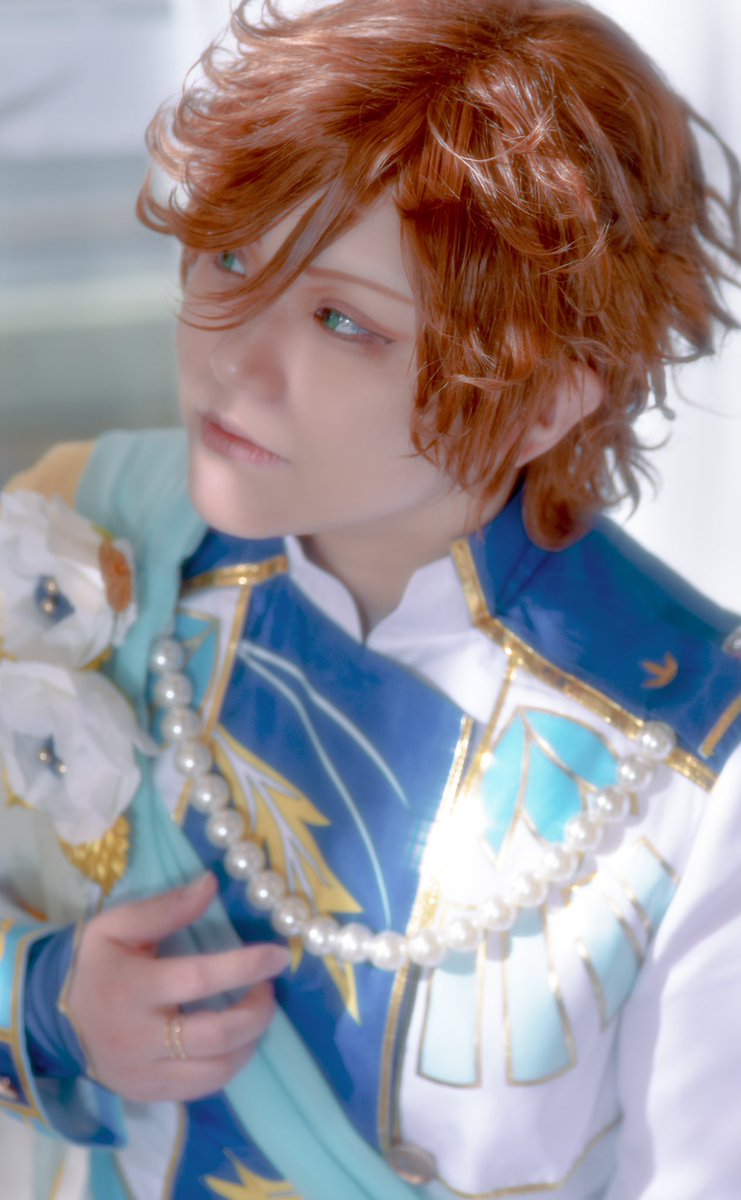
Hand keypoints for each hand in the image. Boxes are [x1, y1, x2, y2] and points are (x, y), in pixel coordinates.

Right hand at [65, 873, 289, 1101]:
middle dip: (256, 1013)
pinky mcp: (146, 1093)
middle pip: (215, 1036)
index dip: (245, 967)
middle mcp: (139, 1038)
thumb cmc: (94, 962)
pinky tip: (233, 1042)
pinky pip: (200, 1091)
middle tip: (268, 989)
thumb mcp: (118, 924)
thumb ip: (167, 906)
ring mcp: (143, 1072)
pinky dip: (227, 1066)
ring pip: (215, 1072)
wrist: (49, 1015)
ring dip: (249, 1042)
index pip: (199, 980)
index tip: (277, 955)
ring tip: (255, 1015)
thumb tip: (211, 884)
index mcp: (133, 989)